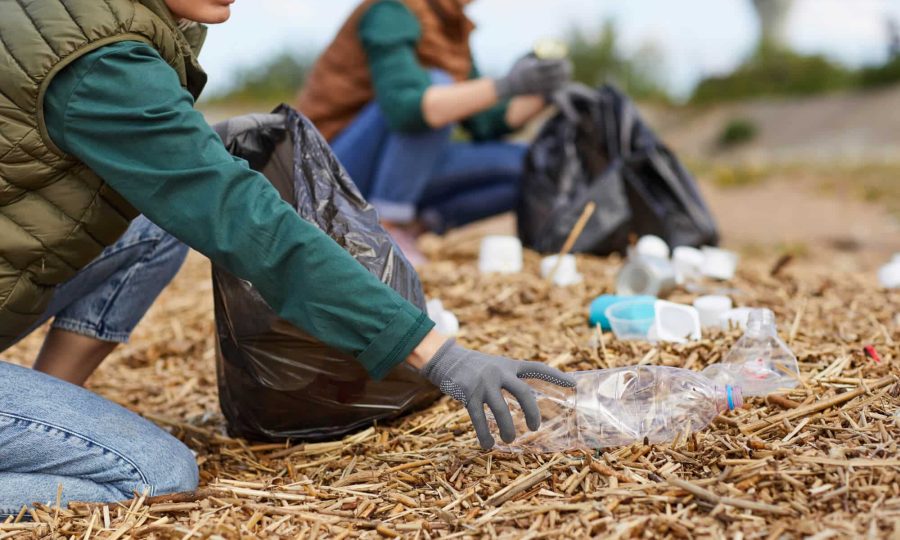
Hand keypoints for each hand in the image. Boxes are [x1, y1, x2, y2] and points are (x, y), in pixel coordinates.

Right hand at [421, 339, 575, 448]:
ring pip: (501, 409)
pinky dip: (484, 434)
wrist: (447, 359)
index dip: (555, 376)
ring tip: (509, 440)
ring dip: (507, 428)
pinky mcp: (468, 394)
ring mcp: (483, 384)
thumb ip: (513, 378)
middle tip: (535, 427)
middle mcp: (499, 373)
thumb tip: (531, 398)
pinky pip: (478, 418)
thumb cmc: (477, 367)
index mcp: (510, 366)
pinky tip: (488, 445)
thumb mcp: (498, 365)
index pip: (537, 368)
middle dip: (532, 413)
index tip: (573, 385)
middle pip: (523, 393)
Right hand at [495, 54, 572, 99]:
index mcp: (531, 69)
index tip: (564, 58)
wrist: (508, 87)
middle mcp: (534, 79)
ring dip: (563, 79)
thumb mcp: (522, 58)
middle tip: (569, 65)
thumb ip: (533, 51)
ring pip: (554, 84)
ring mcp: (537, 87)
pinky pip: (551, 90)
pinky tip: (564, 83)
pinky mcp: (538, 94)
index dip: (558, 61)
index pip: (548, 64)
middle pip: (554, 74)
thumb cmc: (516, 70)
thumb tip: (545, 44)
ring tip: (569, 74)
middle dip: (564, 70)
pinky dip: (558, 86)